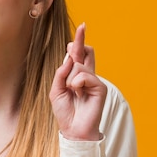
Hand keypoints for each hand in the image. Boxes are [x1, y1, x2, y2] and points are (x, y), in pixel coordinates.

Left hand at [49, 23, 106, 140]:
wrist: (73, 130)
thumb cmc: (65, 112)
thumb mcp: (56, 91)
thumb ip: (60, 73)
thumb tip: (69, 57)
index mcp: (77, 76)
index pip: (78, 55)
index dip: (78, 42)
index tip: (82, 26)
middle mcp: (87, 76)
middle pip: (86, 51)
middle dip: (80, 40)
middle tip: (82, 26)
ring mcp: (94, 81)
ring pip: (78, 66)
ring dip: (70, 78)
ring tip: (73, 92)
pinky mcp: (100, 87)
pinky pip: (84, 75)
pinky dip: (76, 83)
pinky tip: (79, 94)